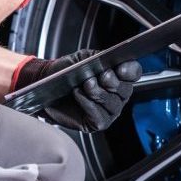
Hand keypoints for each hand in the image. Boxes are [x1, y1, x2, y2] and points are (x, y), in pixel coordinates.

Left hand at [12, 50, 140, 131]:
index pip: (134, 73)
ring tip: (85, 85)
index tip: (120, 69)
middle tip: (100, 76)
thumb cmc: (65, 73)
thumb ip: (97, 57)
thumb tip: (109, 63)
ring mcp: (109, 110)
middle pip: (125, 89)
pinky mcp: (98, 123)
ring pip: (112, 103)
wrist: (46, 87)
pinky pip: (99, 115)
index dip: (130, 71)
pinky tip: (78, 95)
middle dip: (112, 82)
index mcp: (118, 76)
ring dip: (98, 93)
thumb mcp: (82, 58)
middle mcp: (117, 94)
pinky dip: (88, 104)